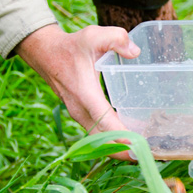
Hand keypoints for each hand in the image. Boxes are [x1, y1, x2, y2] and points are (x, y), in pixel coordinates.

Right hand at [15, 24, 140, 160]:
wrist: (45, 53)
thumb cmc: (72, 45)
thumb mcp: (94, 35)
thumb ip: (116, 38)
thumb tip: (135, 52)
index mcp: (86, 94)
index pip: (106, 122)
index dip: (123, 137)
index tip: (139, 147)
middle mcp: (80, 109)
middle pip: (103, 139)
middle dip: (124, 151)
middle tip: (147, 156)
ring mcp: (78, 114)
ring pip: (98, 139)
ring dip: (118, 148)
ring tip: (141, 153)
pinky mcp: (80, 115)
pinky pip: (96, 133)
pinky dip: (110, 140)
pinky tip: (128, 141)